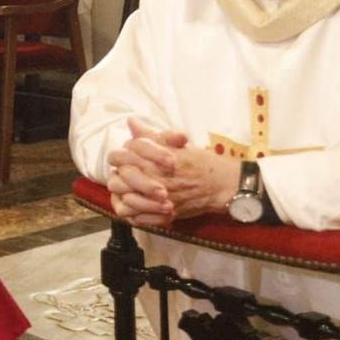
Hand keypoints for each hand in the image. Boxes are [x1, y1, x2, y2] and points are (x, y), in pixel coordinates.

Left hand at [104, 119, 243, 223]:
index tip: (123, 157)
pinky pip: (137, 217)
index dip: (118, 156)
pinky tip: (134, 205)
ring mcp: (159, 199)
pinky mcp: (165, 214)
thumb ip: (151, 135)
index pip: (120, 157)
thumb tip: (131, 121)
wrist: (221, 185)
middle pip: (118, 179)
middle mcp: (155, 179)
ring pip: (125, 200)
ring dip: (122, 194)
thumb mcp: (177, 143)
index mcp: (156, 159)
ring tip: (125, 190)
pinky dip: (132, 212)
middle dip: (118, 175)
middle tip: (122, 174)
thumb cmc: (200, 162)